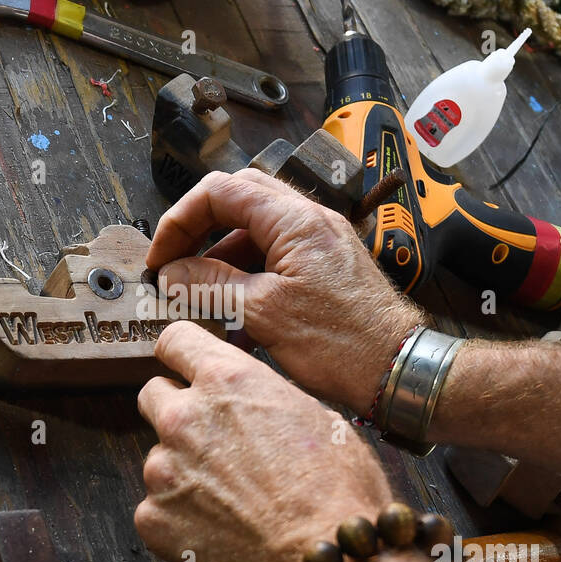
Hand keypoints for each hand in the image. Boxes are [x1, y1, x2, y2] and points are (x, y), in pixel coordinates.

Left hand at [135, 321, 394, 561]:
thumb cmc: (338, 493)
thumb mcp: (317, 418)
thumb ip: (266, 400)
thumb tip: (254, 403)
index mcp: (227, 381)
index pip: (175, 341)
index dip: (184, 357)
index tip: (187, 370)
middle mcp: (185, 417)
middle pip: (153, 395)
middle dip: (178, 412)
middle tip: (214, 444)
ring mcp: (163, 469)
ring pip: (159, 458)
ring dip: (184, 472)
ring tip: (231, 504)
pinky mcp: (153, 519)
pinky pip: (156, 510)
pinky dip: (180, 520)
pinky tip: (219, 534)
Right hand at [146, 168, 425, 413]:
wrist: (399, 369)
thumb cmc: (343, 345)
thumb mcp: (263, 314)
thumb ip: (211, 284)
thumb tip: (172, 272)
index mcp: (296, 220)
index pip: (220, 192)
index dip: (180, 220)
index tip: (161, 257)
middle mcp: (311, 219)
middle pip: (238, 199)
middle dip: (198, 228)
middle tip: (173, 263)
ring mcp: (321, 240)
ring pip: (255, 228)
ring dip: (220, 254)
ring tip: (196, 291)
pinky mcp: (325, 265)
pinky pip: (275, 253)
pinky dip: (245, 271)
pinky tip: (231, 306)